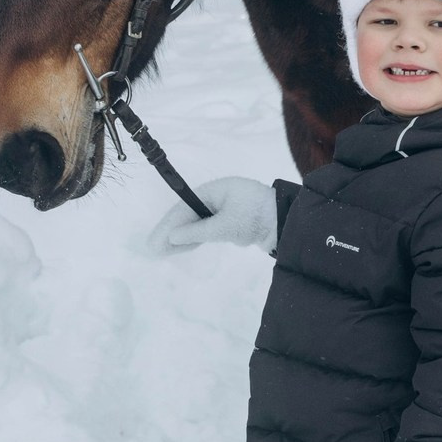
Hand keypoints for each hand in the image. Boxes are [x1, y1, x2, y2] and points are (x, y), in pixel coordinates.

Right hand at [146, 176, 277, 256]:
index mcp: (215, 189)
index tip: (154, 241)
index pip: (185, 207)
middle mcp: (219, 197)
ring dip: (182, 238)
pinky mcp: (235, 222)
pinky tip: (184, 248)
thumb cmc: (256, 217)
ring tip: (162, 251)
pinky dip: (197, 238)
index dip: (168, 225)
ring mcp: (227, 209)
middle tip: (152, 249)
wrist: (289, 222)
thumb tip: (172, 237)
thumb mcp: (225, 226)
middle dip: (171, 232)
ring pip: (198, 224)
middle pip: (189, 215)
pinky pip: (210, 230)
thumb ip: (197, 232)